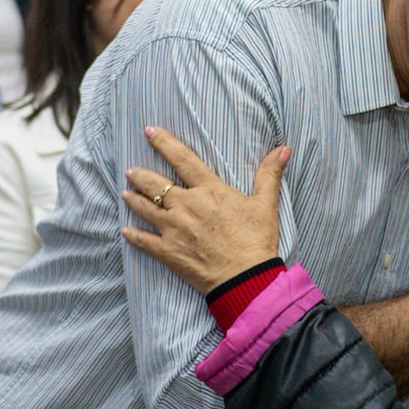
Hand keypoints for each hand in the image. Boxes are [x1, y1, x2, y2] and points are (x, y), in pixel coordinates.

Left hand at [122, 126, 289, 293]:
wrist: (245, 277)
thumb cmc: (256, 240)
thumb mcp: (265, 204)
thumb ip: (269, 174)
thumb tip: (283, 149)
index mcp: (209, 191)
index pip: (183, 159)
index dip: (164, 143)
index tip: (149, 131)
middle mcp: (186, 206)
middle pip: (155, 184)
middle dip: (140, 175)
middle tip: (131, 170)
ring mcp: (174, 229)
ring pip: (145, 208)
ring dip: (133, 199)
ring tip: (126, 192)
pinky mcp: (168, 252)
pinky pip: (144, 241)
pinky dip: (133, 235)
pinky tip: (125, 230)